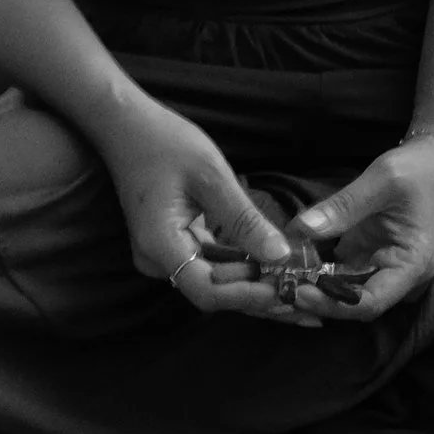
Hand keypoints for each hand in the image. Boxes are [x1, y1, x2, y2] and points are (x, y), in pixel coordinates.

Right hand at [98, 96, 314, 320]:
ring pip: (214, 281)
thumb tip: (280, 257)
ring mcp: (164, 253)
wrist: (126, 125)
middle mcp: (158, 260)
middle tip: (307, 308)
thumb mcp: (211, 176)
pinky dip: (241, 268)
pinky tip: (272, 270)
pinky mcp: (175, 243)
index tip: (287, 292)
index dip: (248, 296)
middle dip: (259, 299)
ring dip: (253, 286)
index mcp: (161, 246)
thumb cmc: (165, 143)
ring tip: (298, 293)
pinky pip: (210, 264)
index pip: (208, 292)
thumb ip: (244, 220)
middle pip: (213, 293)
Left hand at [280, 133, 433, 320]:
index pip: (371, 302)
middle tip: (276, 289)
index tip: (299, 291)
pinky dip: (316, 274)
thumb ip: (343, 207)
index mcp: (412, 265)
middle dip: (316, 300)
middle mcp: (400, 278)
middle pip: (354, 305)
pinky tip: (289, 267)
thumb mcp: (381, 181)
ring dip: (312, 289)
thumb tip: (300, 229)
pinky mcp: (367, 261)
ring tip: (276, 281)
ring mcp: (383, 271)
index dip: (333, 303)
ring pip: (344, 294)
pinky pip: (340, 276)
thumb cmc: (416, 170)